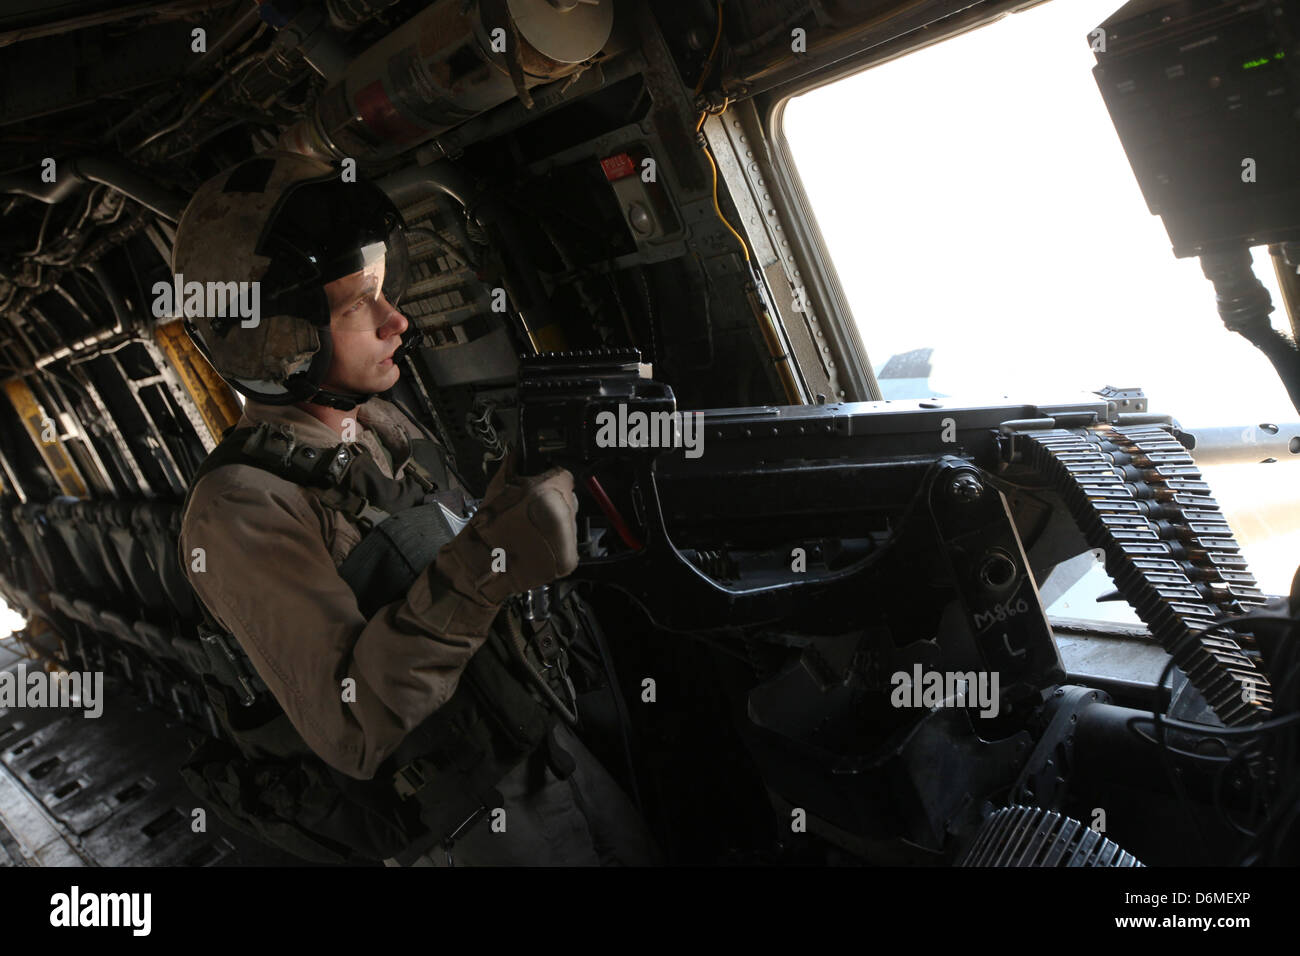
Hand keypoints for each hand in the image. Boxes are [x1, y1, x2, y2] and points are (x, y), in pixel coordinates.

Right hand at [434, 450, 578, 606]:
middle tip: (535, 510)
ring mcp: (567, 538)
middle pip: (569, 500)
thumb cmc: (485, 528)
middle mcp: (562, 513)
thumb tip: (517, 453)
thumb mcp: (497, 487)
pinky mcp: (567, 558)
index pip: (565, 476)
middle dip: (555, 502)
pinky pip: (568, 545)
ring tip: (533, 529)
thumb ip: (513, 465)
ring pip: (570, 522)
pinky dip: (556, 544)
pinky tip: (538, 543)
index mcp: (548, 490)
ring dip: (556, 524)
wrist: (480, 564)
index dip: (553, 479)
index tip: (546, 484)